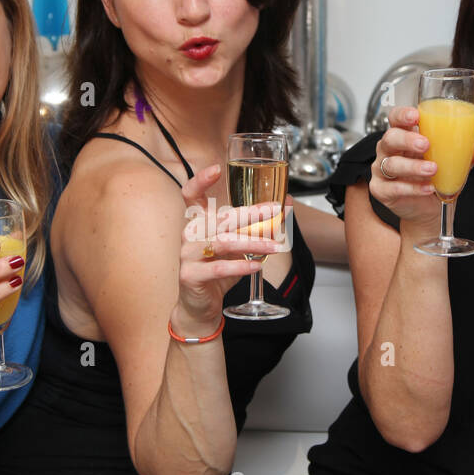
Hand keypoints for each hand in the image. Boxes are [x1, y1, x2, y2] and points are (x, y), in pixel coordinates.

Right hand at [175, 164, 274, 331]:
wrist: (201, 305)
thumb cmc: (219, 271)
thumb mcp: (240, 247)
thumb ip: (257, 227)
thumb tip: (286, 205)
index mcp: (198, 223)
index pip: (191, 195)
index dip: (201, 180)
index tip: (217, 169)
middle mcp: (190, 235)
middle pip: (220, 218)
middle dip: (250, 213)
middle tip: (273, 210)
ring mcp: (187, 255)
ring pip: (222, 242)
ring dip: (252, 242)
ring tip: (273, 246)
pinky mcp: (190, 275)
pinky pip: (218, 267)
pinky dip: (240, 265)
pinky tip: (257, 265)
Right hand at [371, 106, 473, 227]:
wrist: (430, 209)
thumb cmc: (437, 178)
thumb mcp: (454, 163)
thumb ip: (466, 153)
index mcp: (405, 136)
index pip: (396, 118)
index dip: (402, 115)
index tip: (416, 116)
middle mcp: (389, 151)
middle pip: (390, 138)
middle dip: (406, 140)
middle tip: (425, 144)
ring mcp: (382, 170)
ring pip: (391, 164)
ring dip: (413, 166)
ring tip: (433, 170)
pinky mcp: (381, 190)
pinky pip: (393, 187)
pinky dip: (412, 188)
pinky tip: (427, 188)